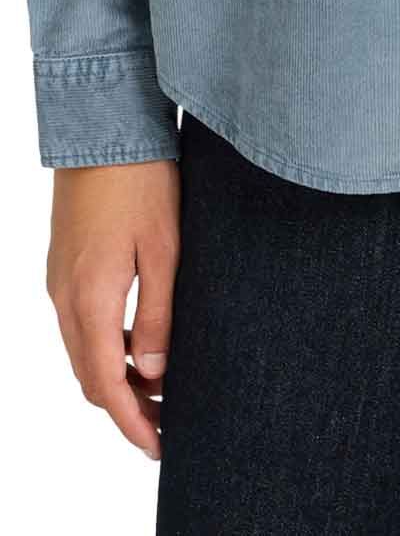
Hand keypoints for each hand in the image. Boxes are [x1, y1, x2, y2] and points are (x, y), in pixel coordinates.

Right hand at [46, 159, 180, 460]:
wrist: (103, 127)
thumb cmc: (141, 180)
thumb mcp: (164, 248)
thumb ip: (157, 315)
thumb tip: (154, 373)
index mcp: (90, 298)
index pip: (106, 384)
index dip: (131, 423)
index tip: (157, 447)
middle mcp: (65, 297)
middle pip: (90, 376)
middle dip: (124, 408)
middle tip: (165, 423)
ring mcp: (60, 281)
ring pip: (83, 352)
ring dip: (115, 377)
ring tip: (160, 387)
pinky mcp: (64, 265)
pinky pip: (79, 324)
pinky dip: (105, 347)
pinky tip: (139, 342)